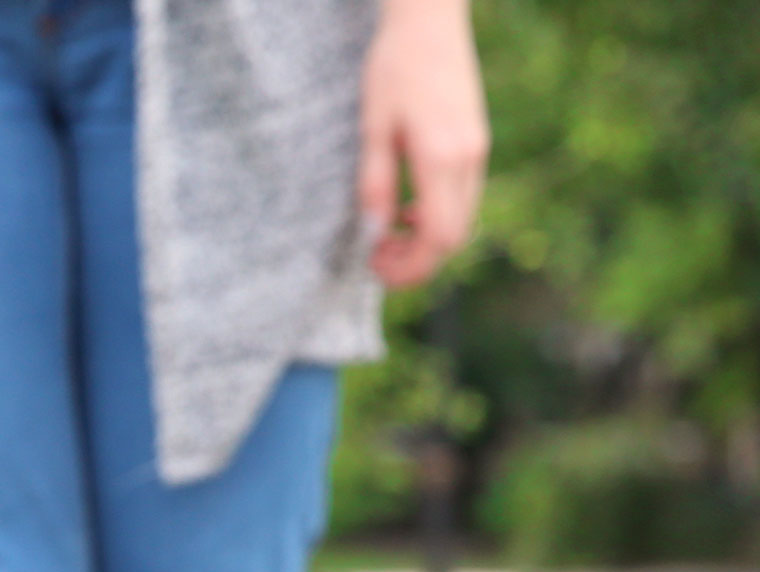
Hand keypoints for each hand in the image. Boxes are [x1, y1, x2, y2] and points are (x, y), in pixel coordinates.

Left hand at [358, 0, 490, 287]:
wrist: (429, 23)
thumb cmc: (393, 68)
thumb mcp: (373, 126)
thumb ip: (375, 182)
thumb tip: (374, 232)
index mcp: (443, 157)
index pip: (439, 237)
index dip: (410, 266)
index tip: (375, 268)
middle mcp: (469, 159)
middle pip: (455, 236)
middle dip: (417, 261)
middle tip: (376, 261)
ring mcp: (478, 151)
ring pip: (462, 218)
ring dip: (426, 240)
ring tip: (386, 239)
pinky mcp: (476, 142)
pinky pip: (463, 196)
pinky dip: (437, 215)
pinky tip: (406, 209)